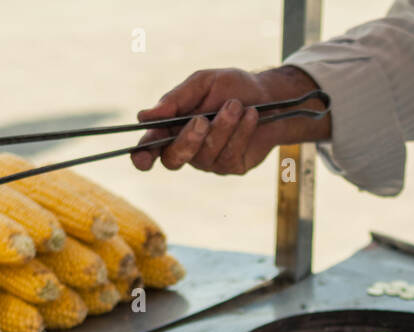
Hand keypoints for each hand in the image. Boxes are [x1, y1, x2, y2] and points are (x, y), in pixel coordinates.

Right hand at [132, 66, 328, 174]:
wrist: (271, 97)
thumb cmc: (231, 87)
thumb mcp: (202, 83)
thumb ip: (175, 100)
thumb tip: (144, 117)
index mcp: (172, 128)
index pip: (150, 147)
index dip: (142, 156)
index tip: (142, 158)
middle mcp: (188, 149)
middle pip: (174, 158)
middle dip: (187, 139)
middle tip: (202, 119)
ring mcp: (210, 161)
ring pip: (206, 154)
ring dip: (222, 127)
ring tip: (236, 105)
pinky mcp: (233, 166)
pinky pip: (230, 154)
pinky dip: (241, 132)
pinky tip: (251, 116)